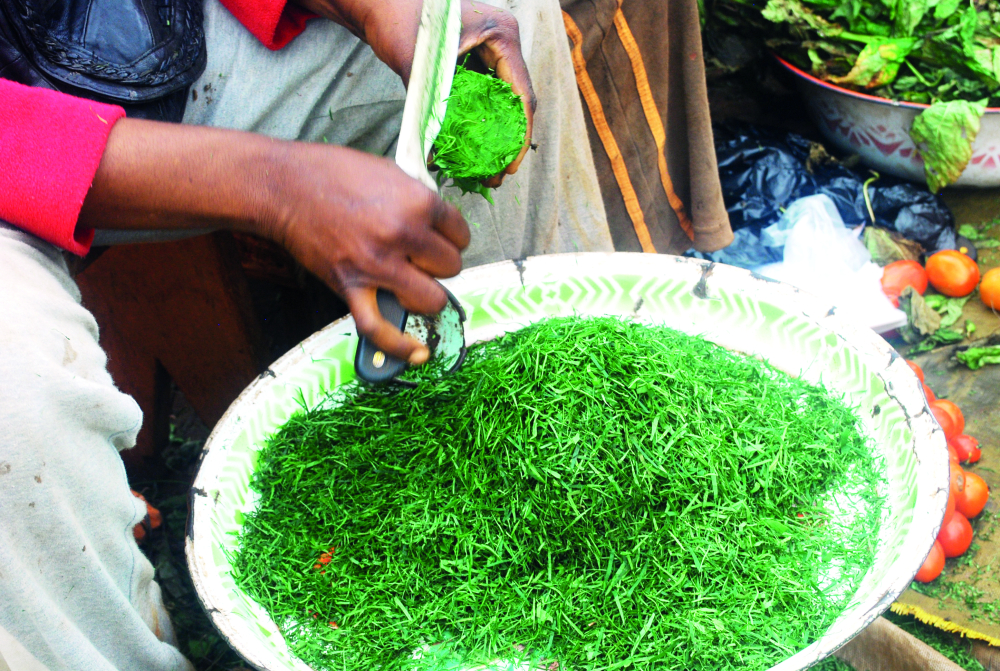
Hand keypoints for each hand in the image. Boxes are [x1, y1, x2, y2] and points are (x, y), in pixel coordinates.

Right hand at [265, 142, 470, 362]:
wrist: (284, 185)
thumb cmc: (334, 172)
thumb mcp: (389, 172)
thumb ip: (418, 198)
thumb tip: (437, 221)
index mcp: (418, 202)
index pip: (461, 234)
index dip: (452, 236)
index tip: (439, 237)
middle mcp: (403, 235)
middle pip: (451, 267)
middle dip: (439, 263)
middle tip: (422, 256)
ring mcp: (377, 265)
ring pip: (432, 299)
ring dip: (427, 294)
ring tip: (414, 283)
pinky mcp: (350, 287)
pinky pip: (379, 328)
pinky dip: (398, 346)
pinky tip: (417, 353)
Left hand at [296, 0, 535, 183]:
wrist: (377, 1)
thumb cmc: (397, 18)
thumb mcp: (418, 65)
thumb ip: (430, 108)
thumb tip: (435, 154)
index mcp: (501, 35)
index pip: (521, 93)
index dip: (518, 136)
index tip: (509, 166)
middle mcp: (501, 43)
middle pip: (515, 102)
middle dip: (506, 143)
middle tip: (496, 176)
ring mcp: (489, 51)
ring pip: (499, 103)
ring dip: (492, 137)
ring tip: (483, 170)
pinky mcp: (473, 60)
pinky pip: (481, 97)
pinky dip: (475, 123)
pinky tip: (465, 150)